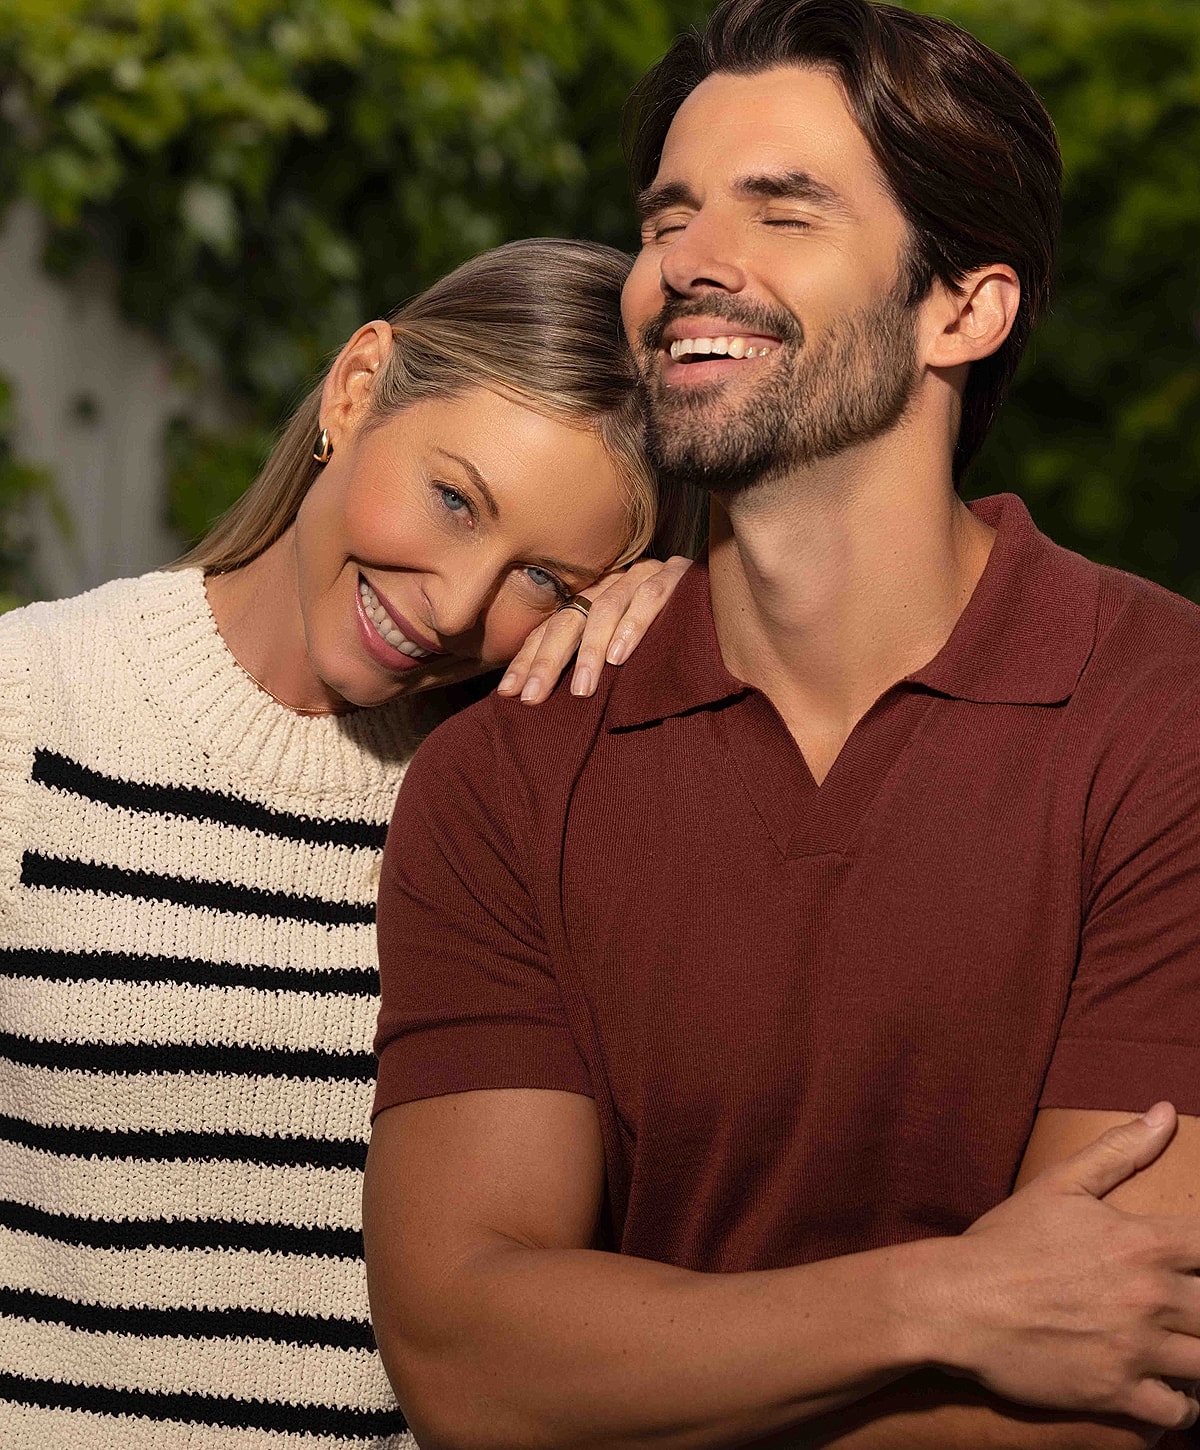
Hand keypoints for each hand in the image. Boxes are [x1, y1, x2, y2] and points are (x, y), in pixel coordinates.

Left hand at [496, 555, 690, 704]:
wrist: (724, 594)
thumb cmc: (671, 633)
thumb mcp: (624, 648)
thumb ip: (595, 663)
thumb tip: (550, 698)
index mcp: (594, 600)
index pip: (552, 627)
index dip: (529, 659)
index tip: (509, 694)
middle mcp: (612, 585)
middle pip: (569, 619)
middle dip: (547, 660)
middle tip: (533, 698)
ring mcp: (643, 577)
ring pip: (605, 610)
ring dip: (590, 652)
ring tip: (580, 689)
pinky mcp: (676, 577)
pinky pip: (650, 599)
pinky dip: (632, 627)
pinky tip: (620, 656)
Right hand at [927, 1103, 1199, 1429]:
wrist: (956, 1302)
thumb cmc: (1006, 1242)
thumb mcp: (1059, 1184)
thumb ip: (1119, 1150)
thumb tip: (1166, 1112)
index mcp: (1143, 1242)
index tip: (1194, 1265)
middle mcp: (1149, 1296)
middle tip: (1184, 1308)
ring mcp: (1136, 1348)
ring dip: (1198, 1354)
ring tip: (1181, 1345)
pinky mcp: (1117, 1393)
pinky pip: (1180, 1412)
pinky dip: (1182, 1404)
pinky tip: (1168, 1386)